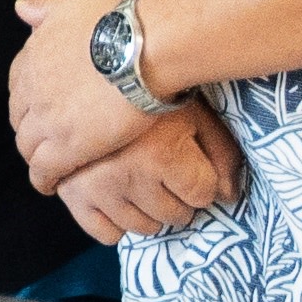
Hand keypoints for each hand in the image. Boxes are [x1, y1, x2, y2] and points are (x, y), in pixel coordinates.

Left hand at [6, 0, 156, 192]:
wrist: (141, 45)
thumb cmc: (117, 20)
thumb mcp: (73, 4)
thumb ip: (46, 9)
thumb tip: (21, 8)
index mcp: (32, 57)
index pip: (18, 88)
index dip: (29, 102)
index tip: (40, 111)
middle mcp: (31, 89)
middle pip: (20, 119)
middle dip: (30, 130)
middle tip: (44, 142)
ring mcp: (47, 118)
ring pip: (29, 147)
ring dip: (36, 157)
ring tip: (47, 168)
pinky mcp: (68, 145)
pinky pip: (44, 169)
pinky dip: (43, 178)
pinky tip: (49, 185)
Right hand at [51, 106, 241, 243]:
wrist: (95, 68)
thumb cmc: (151, 89)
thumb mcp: (195, 113)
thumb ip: (221, 154)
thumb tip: (229, 195)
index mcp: (161, 153)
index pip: (202, 194)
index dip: (200, 179)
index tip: (187, 162)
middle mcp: (128, 175)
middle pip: (175, 215)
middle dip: (177, 196)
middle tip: (164, 170)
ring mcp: (98, 187)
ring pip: (143, 227)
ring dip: (148, 210)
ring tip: (142, 179)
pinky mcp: (73, 195)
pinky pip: (105, 233)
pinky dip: (115, 221)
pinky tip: (118, 197)